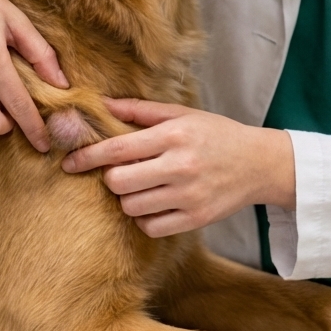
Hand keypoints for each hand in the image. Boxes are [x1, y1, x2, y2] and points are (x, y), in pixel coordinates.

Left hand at [61, 99, 294, 236]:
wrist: (260, 164)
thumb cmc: (217, 134)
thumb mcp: (183, 114)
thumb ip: (141, 111)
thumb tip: (103, 104)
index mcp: (173, 136)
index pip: (117, 149)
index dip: (87, 157)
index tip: (69, 162)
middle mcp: (179, 166)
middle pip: (118, 182)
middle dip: (111, 178)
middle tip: (122, 172)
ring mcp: (188, 196)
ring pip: (131, 206)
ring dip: (128, 198)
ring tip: (142, 186)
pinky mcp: (195, 219)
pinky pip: (150, 227)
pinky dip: (145, 218)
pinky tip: (155, 204)